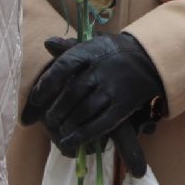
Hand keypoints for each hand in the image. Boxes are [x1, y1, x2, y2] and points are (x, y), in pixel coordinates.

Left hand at [21, 33, 162, 175]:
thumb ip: (70, 48)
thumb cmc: (114, 53)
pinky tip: (70, 141)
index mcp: (92, 51)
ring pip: (85, 110)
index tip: (34, 100)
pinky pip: (101, 124)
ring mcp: (115, 87)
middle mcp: (103, 68)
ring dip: (68, 124)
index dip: (46, 84)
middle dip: (57, 110)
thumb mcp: (94, 45)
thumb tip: (47, 43)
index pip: (64, 66)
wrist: (150, 58)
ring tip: (60, 130)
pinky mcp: (124, 105)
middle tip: (48, 120)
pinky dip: (83, 135)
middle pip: (72, 92)